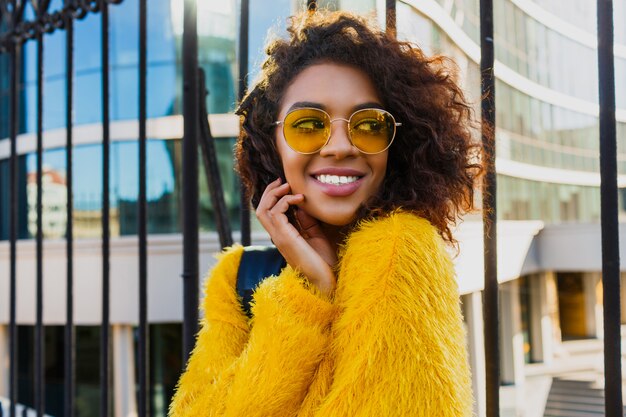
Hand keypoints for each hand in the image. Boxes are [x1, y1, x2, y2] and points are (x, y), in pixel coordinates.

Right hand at [255, 178, 336, 295]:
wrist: (326, 280)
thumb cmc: (323, 262)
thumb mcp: (315, 236)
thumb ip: (306, 222)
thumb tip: (301, 207)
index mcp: (283, 236)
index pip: (268, 213)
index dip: (273, 197)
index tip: (286, 186)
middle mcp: (277, 237)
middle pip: (260, 209)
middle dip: (269, 192)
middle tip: (282, 181)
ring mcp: (279, 238)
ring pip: (263, 210)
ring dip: (275, 194)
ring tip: (289, 186)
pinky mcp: (285, 238)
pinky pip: (277, 213)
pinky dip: (286, 201)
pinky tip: (300, 199)